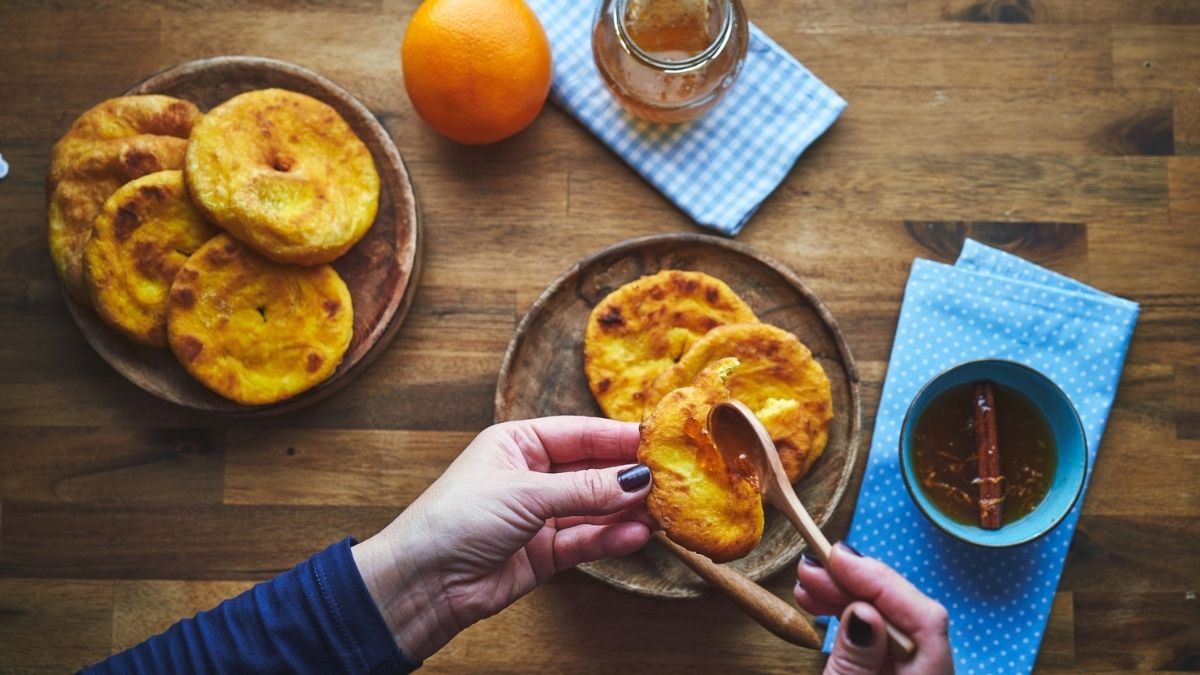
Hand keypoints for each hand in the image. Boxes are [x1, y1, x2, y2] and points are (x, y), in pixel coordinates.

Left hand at [352, 417, 651, 661]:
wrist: (420, 584)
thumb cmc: (456, 520)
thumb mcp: (525, 494)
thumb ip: (585, 489)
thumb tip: (637, 478)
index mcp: (517, 443)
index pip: (579, 433)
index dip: (618, 437)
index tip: (659, 440)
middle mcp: (531, 476)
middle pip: (591, 470)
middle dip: (628, 476)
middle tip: (671, 478)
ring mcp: (538, 516)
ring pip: (593, 508)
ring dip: (625, 510)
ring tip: (663, 510)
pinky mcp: (543, 554)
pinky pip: (585, 540)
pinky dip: (611, 538)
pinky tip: (637, 534)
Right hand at [795, 543, 953, 674]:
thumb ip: (855, 660)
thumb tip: (860, 611)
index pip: (923, 618)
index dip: (882, 581)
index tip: (839, 558)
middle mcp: (928, 674)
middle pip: (905, 615)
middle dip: (856, 585)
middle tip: (811, 568)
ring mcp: (910, 673)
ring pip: (889, 624)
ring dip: (846, 598)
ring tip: (808, 585)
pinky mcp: (891, 674)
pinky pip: (877, 639)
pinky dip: (849, 620)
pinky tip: (821, 606)